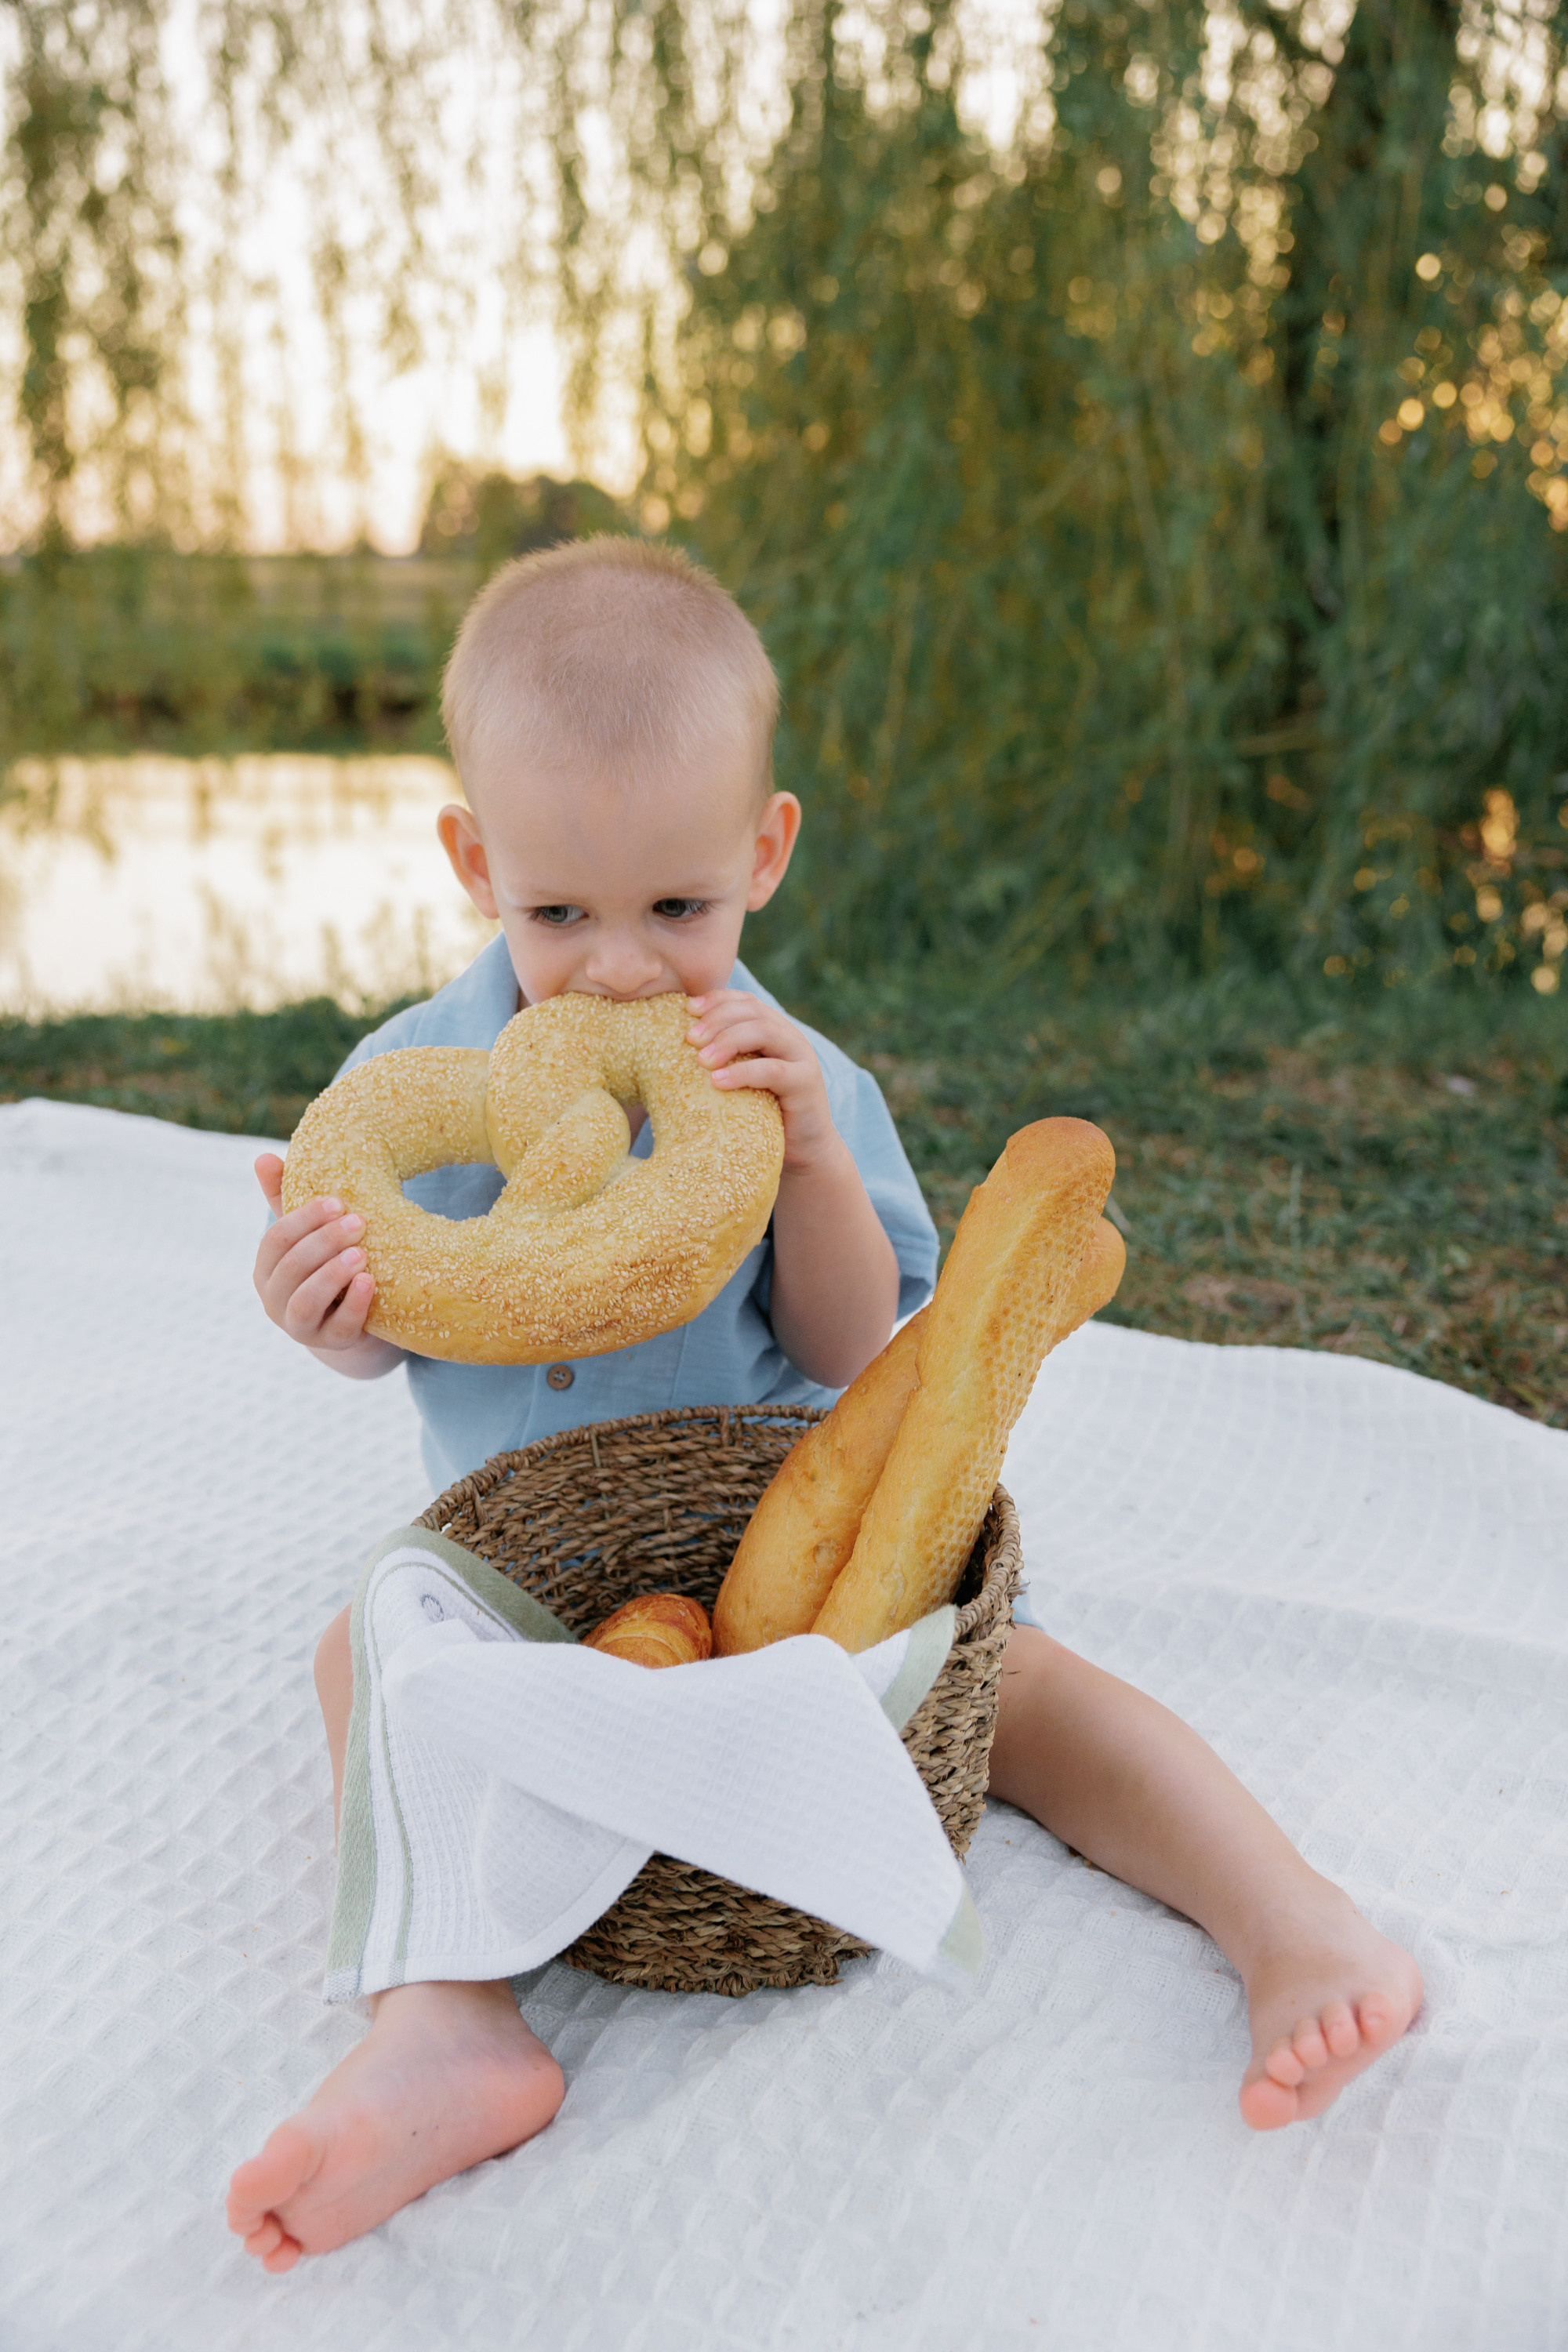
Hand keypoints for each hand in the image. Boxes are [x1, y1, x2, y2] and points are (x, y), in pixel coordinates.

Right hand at [252, 1153, 392, 1363]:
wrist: (352, 1316)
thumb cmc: (325, 1263)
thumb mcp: (307, 1234)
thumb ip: (285, 1198)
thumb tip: (263, 1157)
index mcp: (266, 1269)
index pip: (276, 1240)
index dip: (304, 1219)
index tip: (337, 1201)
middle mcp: (274, 1299)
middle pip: (291, 1268)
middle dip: (324, 1243)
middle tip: (358, 1223)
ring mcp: (299, 1327)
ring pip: (305, 1302)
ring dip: (333, 1275)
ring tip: (362, 1254)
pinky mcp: (331, 1344)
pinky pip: (338, 1328)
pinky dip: (354, 1305)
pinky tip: (370, 1282)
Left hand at [686, 992, 837, 1171]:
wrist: (803, 1151)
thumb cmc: (762, 1116)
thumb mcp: (740, 1082)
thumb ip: (722, 1061)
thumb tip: (677, 1049)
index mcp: (774, 1031)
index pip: (745, 1002)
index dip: (717, 999)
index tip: (686, 1010)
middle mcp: (790, 1038)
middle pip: (753, 1011)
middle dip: (717, 1019)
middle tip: (689, 1038)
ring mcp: (801, 1058)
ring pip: (764, 1032)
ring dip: (728, 1041)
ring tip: (701, 1060)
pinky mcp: (806, 1084)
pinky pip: (773, 1070)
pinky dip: (743, 1072)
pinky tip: (717, 1082)